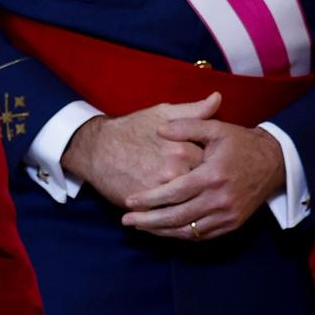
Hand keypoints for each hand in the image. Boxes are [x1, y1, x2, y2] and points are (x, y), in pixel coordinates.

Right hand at [60, 94, 219, 206]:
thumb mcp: (163, 113)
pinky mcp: (146, 206)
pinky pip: (168, 216)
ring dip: (192, 203)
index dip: (214, 165)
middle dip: (204, 185)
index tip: (213, 165)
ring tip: (191, 198)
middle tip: (202, 184)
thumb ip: (194, 111)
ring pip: (187, 203)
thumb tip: (217, 98)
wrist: (96, 149)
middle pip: (202, 185)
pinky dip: (175, 215)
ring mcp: (160, 191)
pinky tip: (178, 211)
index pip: (213, 163)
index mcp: (183, 148)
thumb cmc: (132, 128)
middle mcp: (175, 171)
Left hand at [119, 108, 283, 240]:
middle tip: (126, 220)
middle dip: (149, 220)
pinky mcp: (232, 224)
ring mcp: (227, 215)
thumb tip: (159, 130)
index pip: (174, 193)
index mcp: (212, 175)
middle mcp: (219, 199)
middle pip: (177, 217)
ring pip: (188, 231)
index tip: (129, 201)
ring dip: (162, 231)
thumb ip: (187, 126)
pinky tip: (164, 230)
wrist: (274, 162)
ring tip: (140, 226)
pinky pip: (201, 235)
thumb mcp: (216, 128)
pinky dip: (181, 235)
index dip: (150, 199)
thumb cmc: (241, 143)